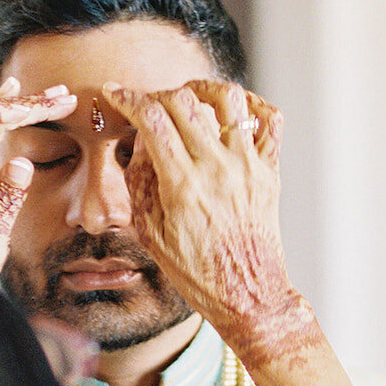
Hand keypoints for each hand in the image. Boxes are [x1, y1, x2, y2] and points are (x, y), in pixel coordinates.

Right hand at [103, 79, 316, 370]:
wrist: (247, 295)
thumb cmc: (195, 273)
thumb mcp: (151, 233)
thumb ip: (140, 183)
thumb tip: (140, 142)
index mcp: (183, 185)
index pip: (153, 120)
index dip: (128, 99)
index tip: (115, 93)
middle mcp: (218, 168)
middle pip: (185, 102)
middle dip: (158, 94)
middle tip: (148, 104)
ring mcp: (248, 166)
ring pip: (229, 98)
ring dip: (203, 89)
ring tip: (189, 99)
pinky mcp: (270, 171)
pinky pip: (270, 120)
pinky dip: (251, 106)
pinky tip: (232, 114)